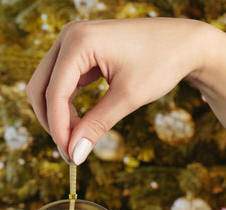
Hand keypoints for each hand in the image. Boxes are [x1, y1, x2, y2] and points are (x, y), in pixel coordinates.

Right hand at [26, 18, 208, 164]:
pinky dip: (67, 107)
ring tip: (77, 140)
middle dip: (52, 122)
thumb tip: (74, 155)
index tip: (70, 156)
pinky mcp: (80, 53)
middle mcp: (69, 37)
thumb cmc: (161, 63)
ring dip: (57, 116)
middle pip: (40, 88)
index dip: (58, 129)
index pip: (54, 93)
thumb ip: (96, 126)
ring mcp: (73, 43)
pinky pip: (62, 84)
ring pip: (48, 87)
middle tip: (70, 151)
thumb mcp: (127, 98)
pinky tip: (80, 124)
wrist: (185, 43)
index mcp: (78, 41)